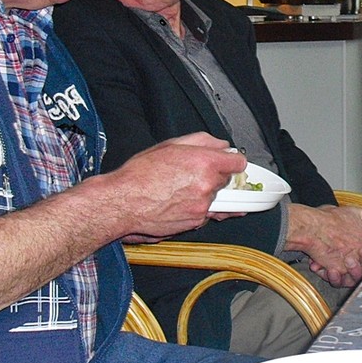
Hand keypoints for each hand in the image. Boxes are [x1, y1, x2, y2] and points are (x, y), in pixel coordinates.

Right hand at [89, 132, 247, 241]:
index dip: (232, 161)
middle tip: (192, 174)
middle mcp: (207, 185)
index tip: (227, 162)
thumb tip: (221, 145)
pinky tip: (177, 202)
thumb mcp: (170, 145)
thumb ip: (202, 141)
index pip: (238, 163)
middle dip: (214, 177)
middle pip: (226, 180)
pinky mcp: (196, 221)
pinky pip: (205, 212)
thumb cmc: (140, 174)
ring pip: (215, 197)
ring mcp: (203, 205)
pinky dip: (195, 208)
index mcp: (205, 162)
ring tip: (180, 189)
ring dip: (204, 194)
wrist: (123, 203)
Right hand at [288, 204, 361, 286]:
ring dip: (353, 271)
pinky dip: (337, 278)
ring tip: (345, 263)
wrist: (311, 227)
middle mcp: (361, 251)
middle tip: (358, 259)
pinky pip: (342, 280)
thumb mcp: (355, 212)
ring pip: (359, 276)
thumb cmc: (329, 219)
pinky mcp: (338, 270)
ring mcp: (350, 262)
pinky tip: (332, 272)